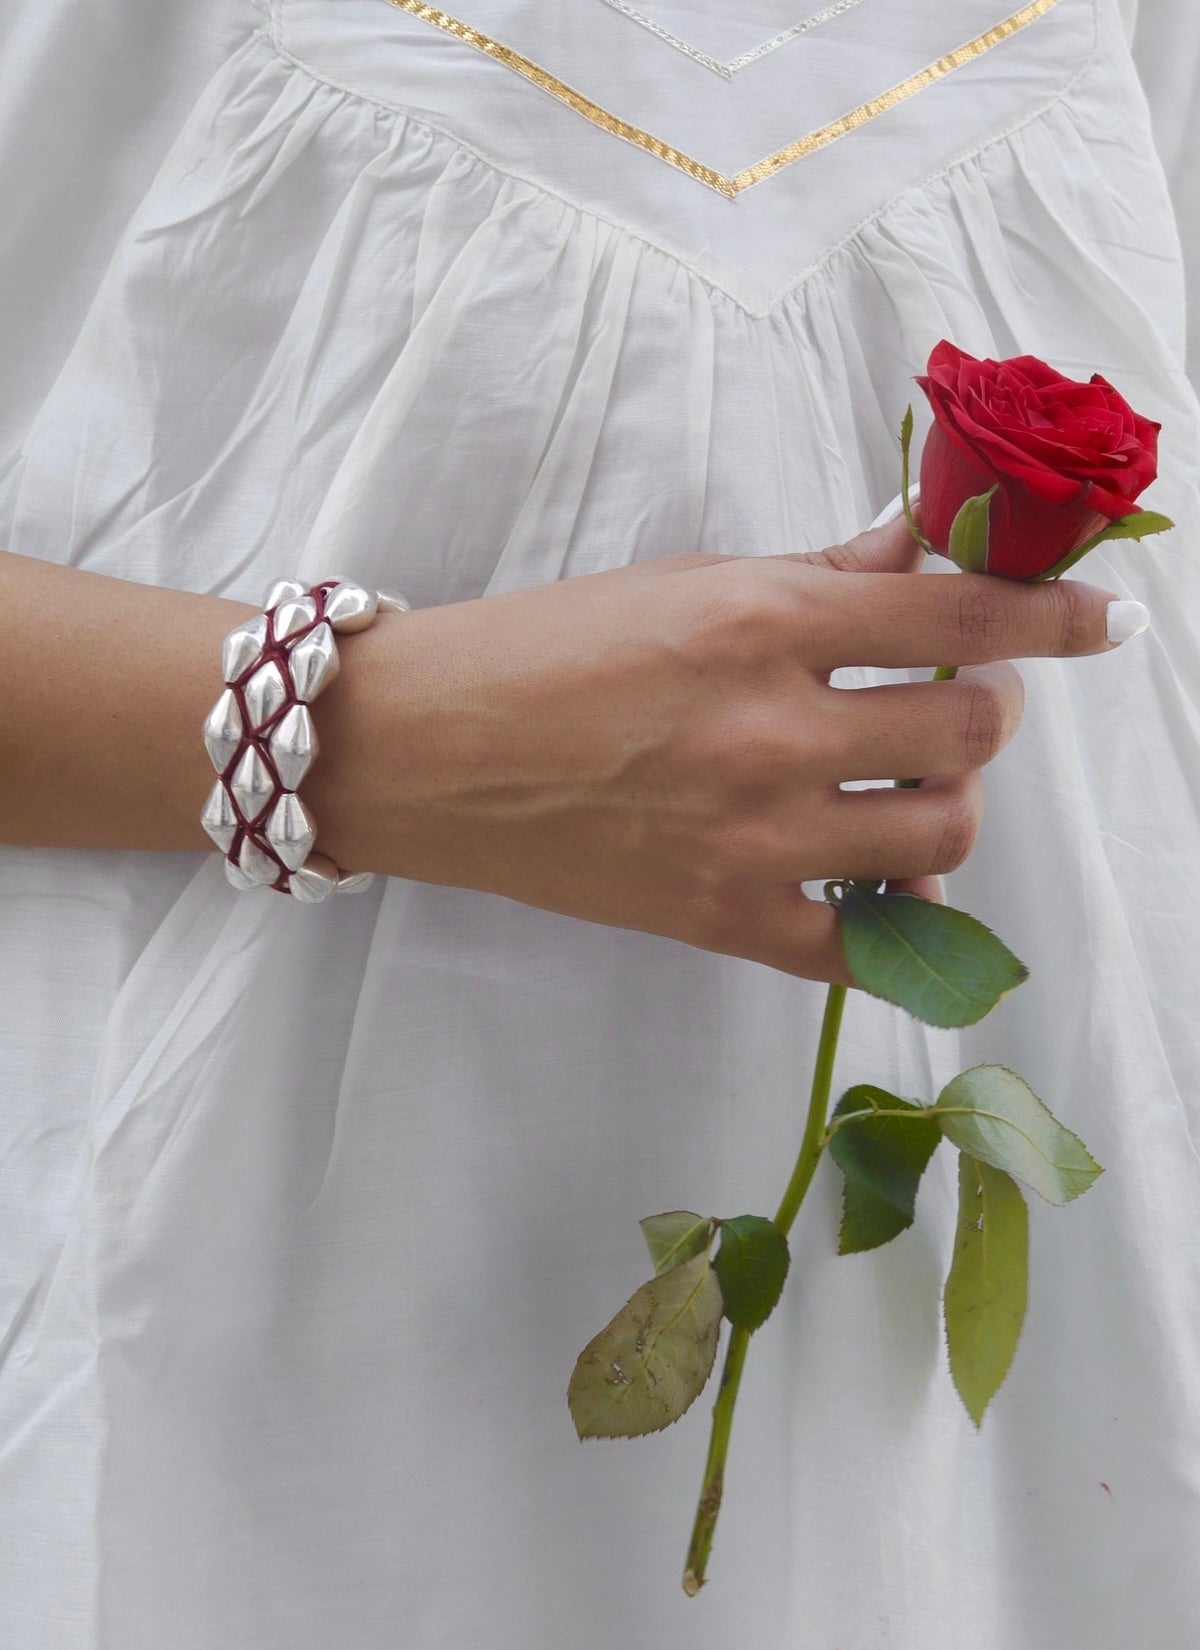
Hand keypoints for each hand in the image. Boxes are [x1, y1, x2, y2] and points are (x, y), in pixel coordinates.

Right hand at [309, 513, 1130, 983]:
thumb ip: (817, 573)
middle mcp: (773, 729)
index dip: (1057, 618)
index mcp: (763, 620)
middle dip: (988, 712)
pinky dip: (890, 923)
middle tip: (949, 703)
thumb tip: (919, 546)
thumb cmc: (544, 648)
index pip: (959, 616)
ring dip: (949, 807)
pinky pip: (861, 949)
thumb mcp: (682, 580)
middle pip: (970, 732)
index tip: (1105, 624)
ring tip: (907, 788)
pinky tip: (874, 889)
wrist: (429, 751)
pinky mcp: (721, 920)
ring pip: (939, 838)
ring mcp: (751, 837)